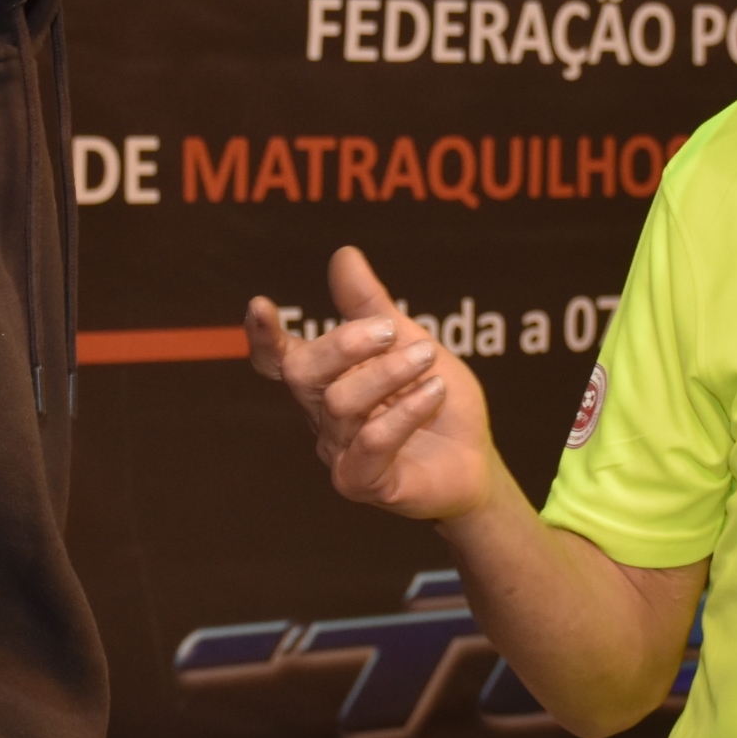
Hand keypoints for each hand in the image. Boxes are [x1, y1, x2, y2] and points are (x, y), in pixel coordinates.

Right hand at [247, 246, 498, 521]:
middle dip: (346, 343)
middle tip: (393, 329)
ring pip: (342, 404)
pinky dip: (404, 413)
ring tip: (429, 358)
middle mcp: (322, 417)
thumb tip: (344, 254)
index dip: (264, 337)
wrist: (476, 459)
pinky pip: (370, 444)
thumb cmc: (437, 400)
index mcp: (325, 380)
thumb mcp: (410, 342)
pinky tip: (434, 392)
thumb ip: (372, 306)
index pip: (279, 360)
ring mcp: (338, 454)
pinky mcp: (363, 483)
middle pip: (305, 374)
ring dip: (389, 373)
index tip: (260, 305)